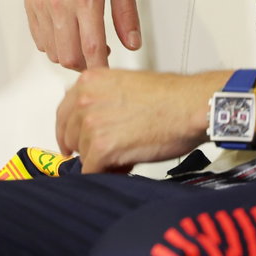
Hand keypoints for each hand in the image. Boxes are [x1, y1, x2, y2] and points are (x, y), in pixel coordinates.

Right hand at [25, 0, 139, 69]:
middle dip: (86, 64)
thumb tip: (132, 40)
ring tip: (84, 44)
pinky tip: (66, 33)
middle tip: (100, 56)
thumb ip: (126, 12)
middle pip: (69, 56)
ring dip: (68, 54)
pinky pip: (38, 36)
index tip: (108, 72)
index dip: (101, 67)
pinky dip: (52, 43)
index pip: (91, 49)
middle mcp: (59, 2)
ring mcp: (41, 2)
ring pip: (52, 49)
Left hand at [55, 69, 225, 172]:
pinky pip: (92, 171)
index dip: (70, 131)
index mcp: (89, 81)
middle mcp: (85, 99)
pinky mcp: (102, 147)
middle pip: (70, 135)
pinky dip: (106, 174)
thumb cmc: (171, 96)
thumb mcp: (126, 84)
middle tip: (108, 152)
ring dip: (101, 160)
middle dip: (87, 147)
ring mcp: (91, 124)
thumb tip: (94, 122)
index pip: (64, 112)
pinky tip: (124, 166)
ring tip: (126, 155)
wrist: (191, 106)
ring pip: (84, 155)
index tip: (73, 142)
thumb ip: (103, 99)